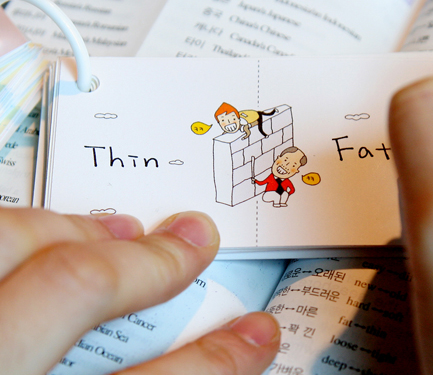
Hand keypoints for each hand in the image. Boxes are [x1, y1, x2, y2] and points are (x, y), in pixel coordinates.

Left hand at [0, 208, 279, 374]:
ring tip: (117, 227)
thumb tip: (172, 370)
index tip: (253, 336)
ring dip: (70, 229)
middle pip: (67, 292)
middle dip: (144, 263)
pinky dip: (8, 232)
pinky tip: (32, 231)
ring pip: (2, 246)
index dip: (214, 363)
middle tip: (190, 242)